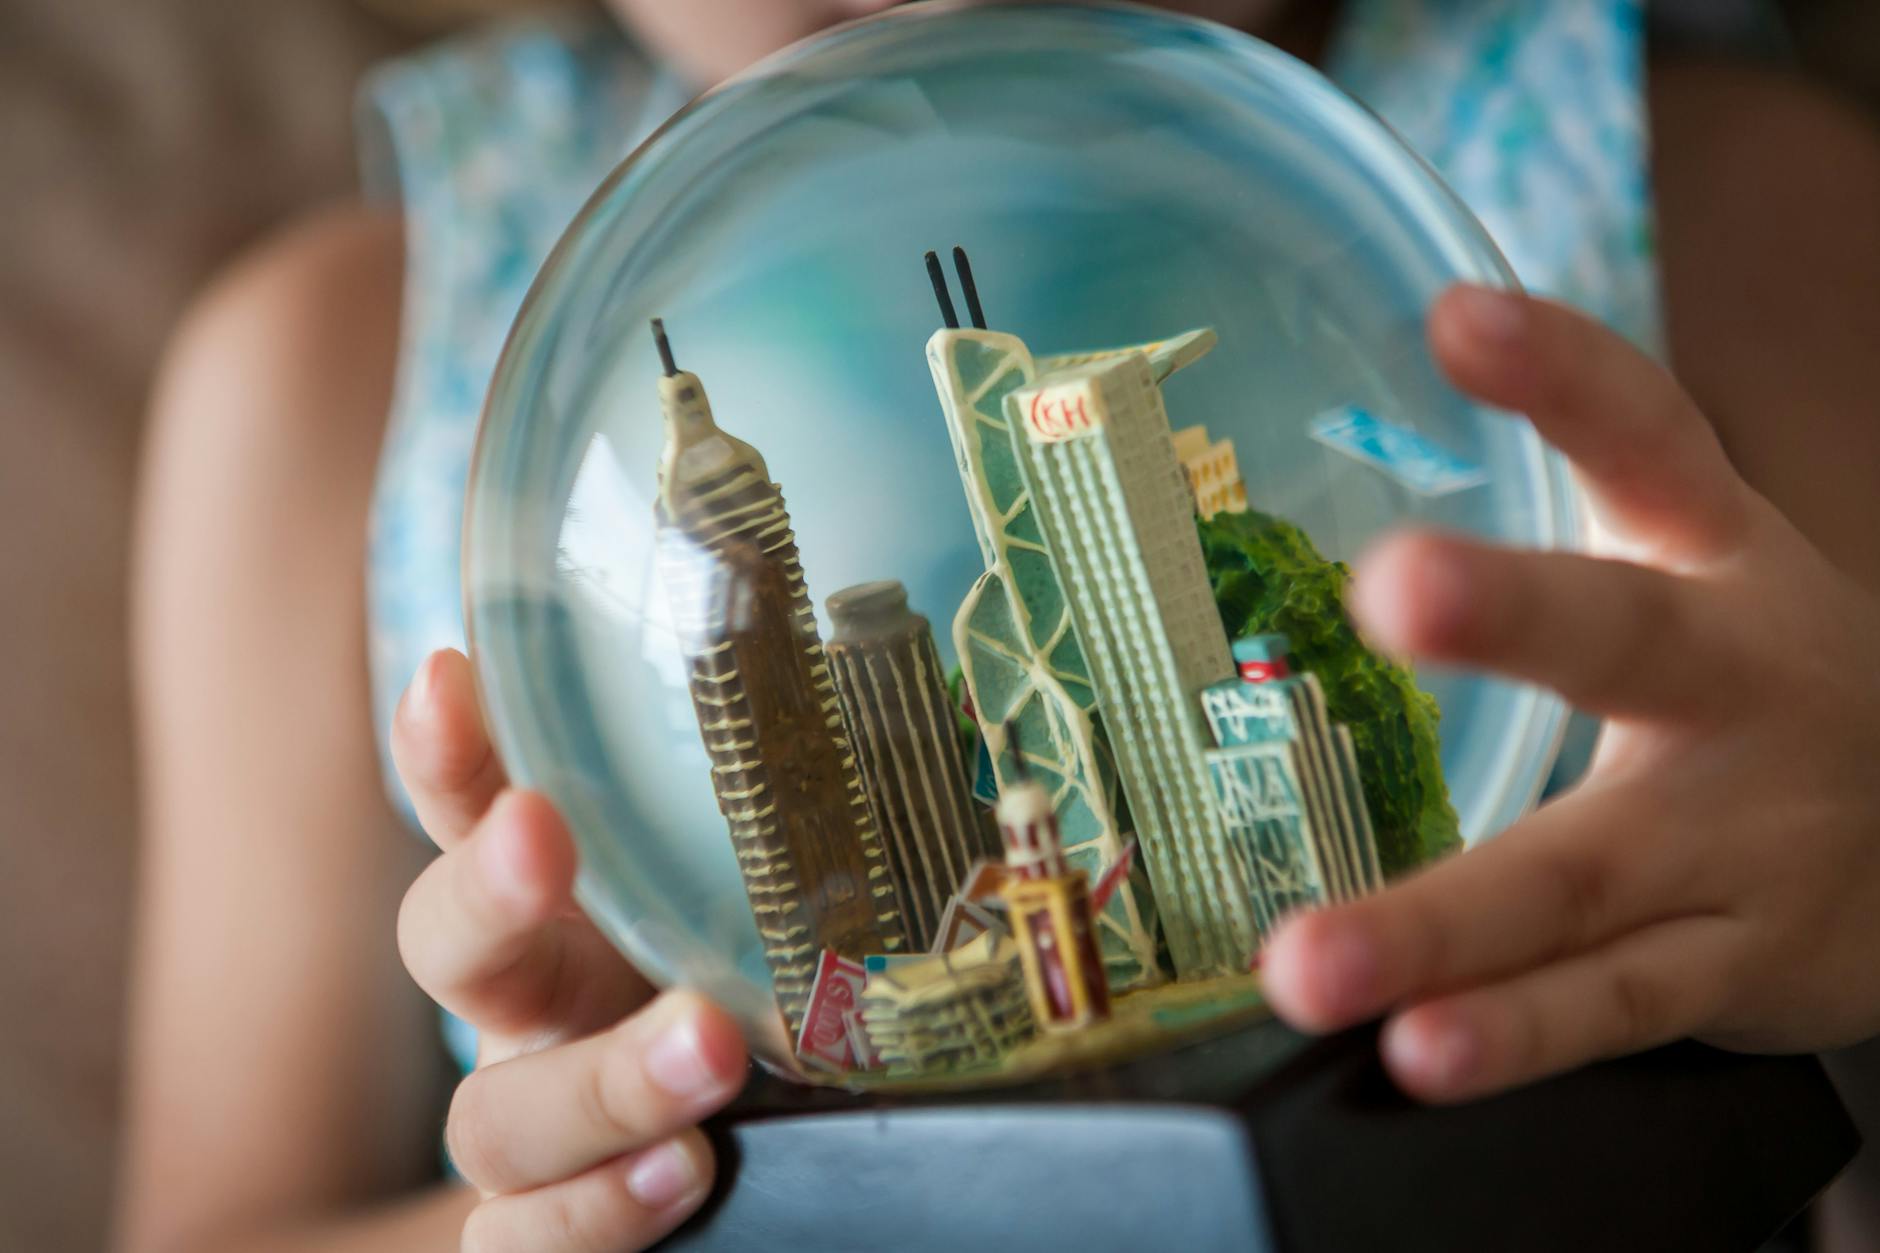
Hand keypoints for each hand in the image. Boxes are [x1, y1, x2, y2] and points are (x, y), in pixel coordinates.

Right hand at [392, 649, 747, 1249]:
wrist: (754, 1148)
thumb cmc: (770, 996)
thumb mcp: (779, 903)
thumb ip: (805, 833)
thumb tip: (925, 726)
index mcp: (571, 907)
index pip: (474, 812)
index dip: (447, 750)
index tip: (449, 674)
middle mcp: (528, 1007)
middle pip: (444, 946)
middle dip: (483, 889)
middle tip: (542, 833)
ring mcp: (529, 1124)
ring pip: (494, 1115)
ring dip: (598, 1080)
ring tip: (710, 1045)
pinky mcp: (538, 1229)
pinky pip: (518, 1241)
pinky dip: (593, 1212)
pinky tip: (683, 1171)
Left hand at [1262, 286, 1879, 1102]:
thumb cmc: (1765, 686)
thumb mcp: (1704, 568)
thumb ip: (1576, 495)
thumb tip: (1422, 349)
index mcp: (1722, 562)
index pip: (1652, 438)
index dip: (1564, 372)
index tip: (1461, 317)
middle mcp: (1739, 683)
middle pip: (1627, 639)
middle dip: (1515, 611)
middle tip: (1398, 584)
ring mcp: (1743, 838)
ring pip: (1584, 873)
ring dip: (1441, 923)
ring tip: (1310, 964)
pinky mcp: (1737, 964)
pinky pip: (1609, 1004)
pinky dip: (1510, 1033)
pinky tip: (1416, 1051)